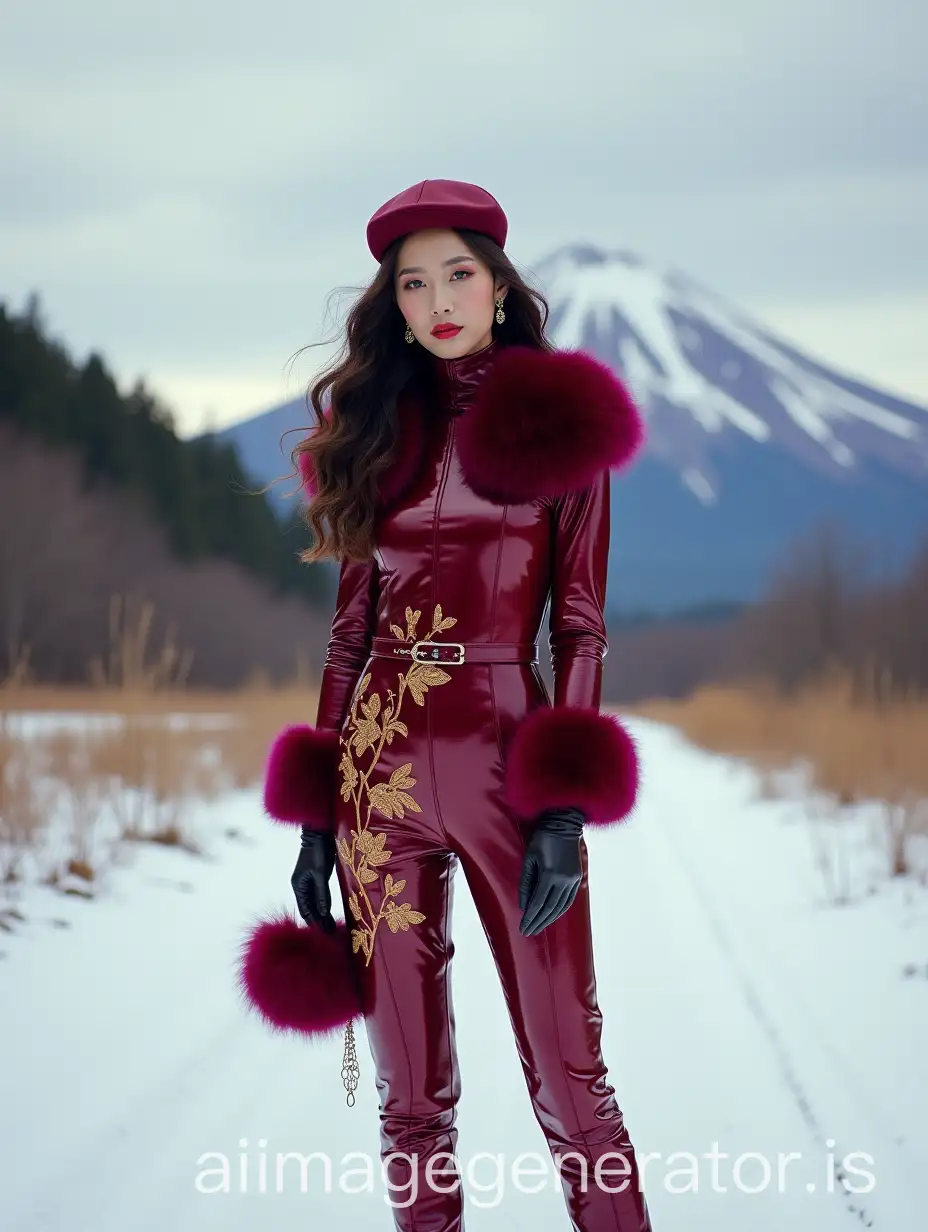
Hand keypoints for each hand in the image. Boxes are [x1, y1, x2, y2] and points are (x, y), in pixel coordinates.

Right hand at [291, 826, 336, 932]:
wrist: (319, 833)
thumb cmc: (319, 851)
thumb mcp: (320, 873)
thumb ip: (322, 893)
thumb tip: (323, 914)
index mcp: (298, 886)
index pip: (306, 911)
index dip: (315, 924)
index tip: (325, 935)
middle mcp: (300, 887)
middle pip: (309, 910)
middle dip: (318, 923)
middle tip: (330, 936)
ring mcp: (307, 883)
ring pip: (313, 905)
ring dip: (321, 917)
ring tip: (330, 930)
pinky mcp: (315, 879)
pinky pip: (318, 898)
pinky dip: (323, 907)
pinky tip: (328, 913)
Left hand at [518, 807, 584, 935]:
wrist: (563, 823)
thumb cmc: (542, 837)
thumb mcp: (529, 858)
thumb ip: (526, 883)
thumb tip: (523, 905)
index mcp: (550, 875)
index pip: (538, 904)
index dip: (530, 918)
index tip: (522, 929)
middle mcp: (564, 880)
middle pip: (550, 908)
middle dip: (538, 922)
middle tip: (528, 932)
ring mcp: (573, 879)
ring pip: (561, 907)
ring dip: (549, 919)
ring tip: (539, 927)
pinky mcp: (578, 877)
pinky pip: (569, 899)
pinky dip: (560, 910)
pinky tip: (553, 915)